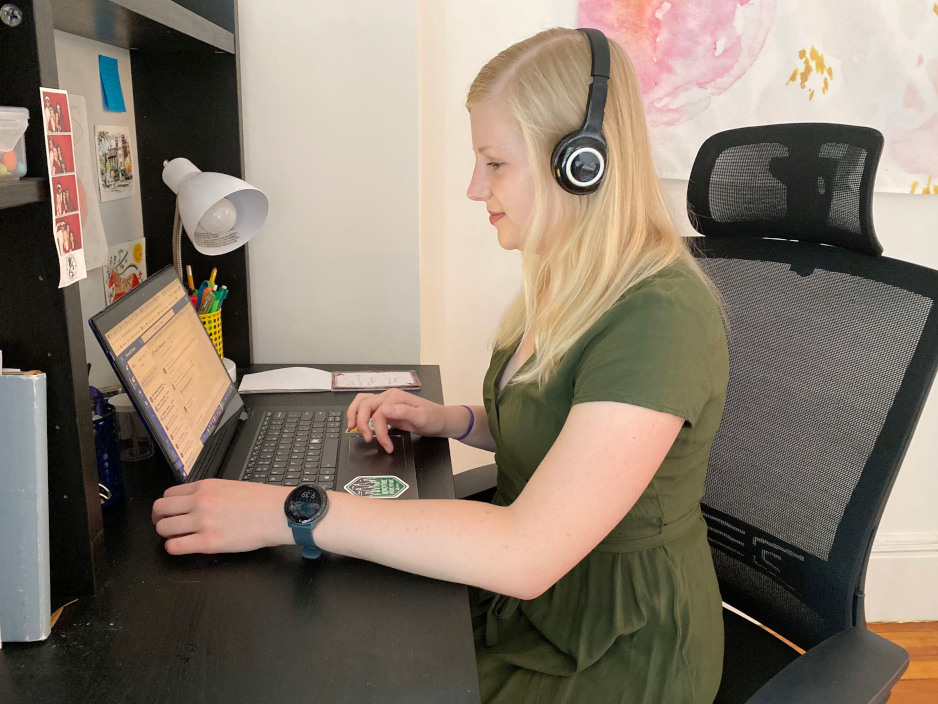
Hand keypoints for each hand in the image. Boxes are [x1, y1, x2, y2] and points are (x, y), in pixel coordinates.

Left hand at [152, 479, 292, 554]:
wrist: (277, 513)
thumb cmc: (261, 501)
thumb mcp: (229, 486)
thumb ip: (208, 493)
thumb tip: (194, 503)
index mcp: (205, 487)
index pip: (168, 494)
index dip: (166, 506)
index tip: (170, 513)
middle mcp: (199, 502)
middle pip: (160, 509)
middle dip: (159, 519)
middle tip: (167, 526)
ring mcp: (202, 522)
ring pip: (163, 528)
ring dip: (167, 534)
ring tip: (178, 538)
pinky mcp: (208, 542)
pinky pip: (174, 547)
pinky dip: (174, 548)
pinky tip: (184, 547)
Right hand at [346, 388, 448, 452]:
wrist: (440, 420)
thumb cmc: (433, 418)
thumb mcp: (421, 417)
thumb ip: (403, 412)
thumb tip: (385, 409)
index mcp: (396, 397)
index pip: (379, 413)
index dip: (380, 431)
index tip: (386, 445)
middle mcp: (388, 397)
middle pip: (364, 404)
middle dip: (361, 422)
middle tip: (366, 438)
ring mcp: (386, 402)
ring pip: (362, 403)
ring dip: (354, 414)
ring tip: (352, 428)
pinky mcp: (386, 410)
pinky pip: (368, 409)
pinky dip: (361, 416)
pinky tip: (360, 426)